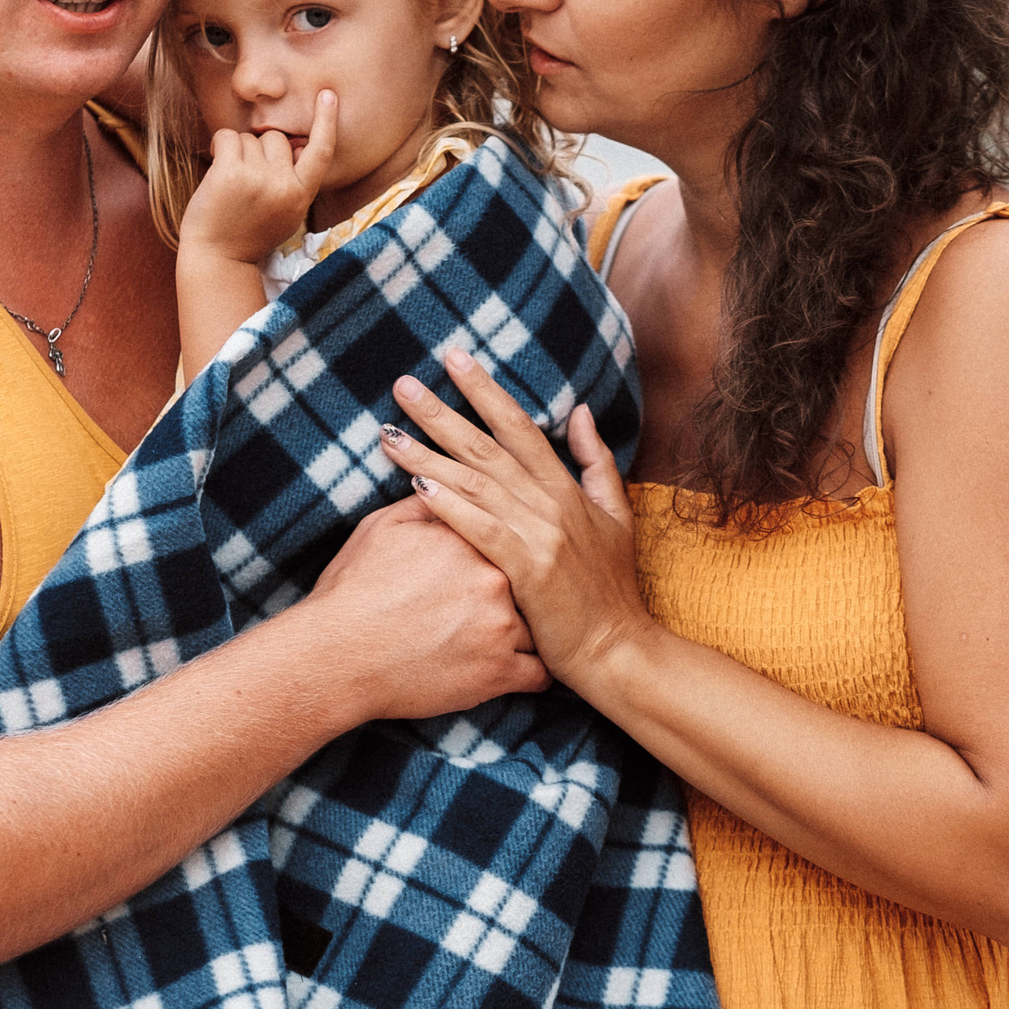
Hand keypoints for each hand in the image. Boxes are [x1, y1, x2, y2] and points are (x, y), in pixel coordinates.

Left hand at [178, 91, 337, 263]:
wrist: (218, 260)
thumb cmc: (249, 234)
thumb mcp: (286, 213)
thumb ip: (294, 182)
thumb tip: (294, 145)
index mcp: (301, 195)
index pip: (321, 151)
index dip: (327, 121)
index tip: (328, 95)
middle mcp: (283, 185)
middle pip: (277, 138)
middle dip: (261, 150)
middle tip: (247, 179)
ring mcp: (257, 178)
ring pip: (251, 138)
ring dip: (238, 151)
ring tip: (231, 180)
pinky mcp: (230, 173)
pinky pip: (227, 137)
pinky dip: (219, 147)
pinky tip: (216, 167)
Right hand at [303, 496, 545, 721]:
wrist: (335, 655)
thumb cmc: (351, 592)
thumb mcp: (382, 529)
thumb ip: (426, 503)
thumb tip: (445, 483)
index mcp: (470, 537)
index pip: (510, 533)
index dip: (510, 548)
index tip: (510, 560)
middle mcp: (495, 578)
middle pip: (532, 578)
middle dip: (526, 589)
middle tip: (524, 598)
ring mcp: (501, 627)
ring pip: (541, 625)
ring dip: (533, 631)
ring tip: (524, 635)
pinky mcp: (498, 673)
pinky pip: (540, 674)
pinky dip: (534, 672)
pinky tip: (523, 666)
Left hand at [380, 348, 656, 685]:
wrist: (619, 650)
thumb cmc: (610, 589)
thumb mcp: (616, 516)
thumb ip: (595, 461)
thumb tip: (581, 410)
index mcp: (567, 489)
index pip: (520, 426)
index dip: (485, 389)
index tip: (453, 357)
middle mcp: (552, 504)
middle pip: (488, 446)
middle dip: (443, 411)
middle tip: (403, 384)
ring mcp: (541, 536)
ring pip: (477, 484)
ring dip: (430, 455)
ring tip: (389, 434)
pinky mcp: (529, 570)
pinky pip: (482, 530)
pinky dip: (451, 506)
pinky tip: (418, 486)